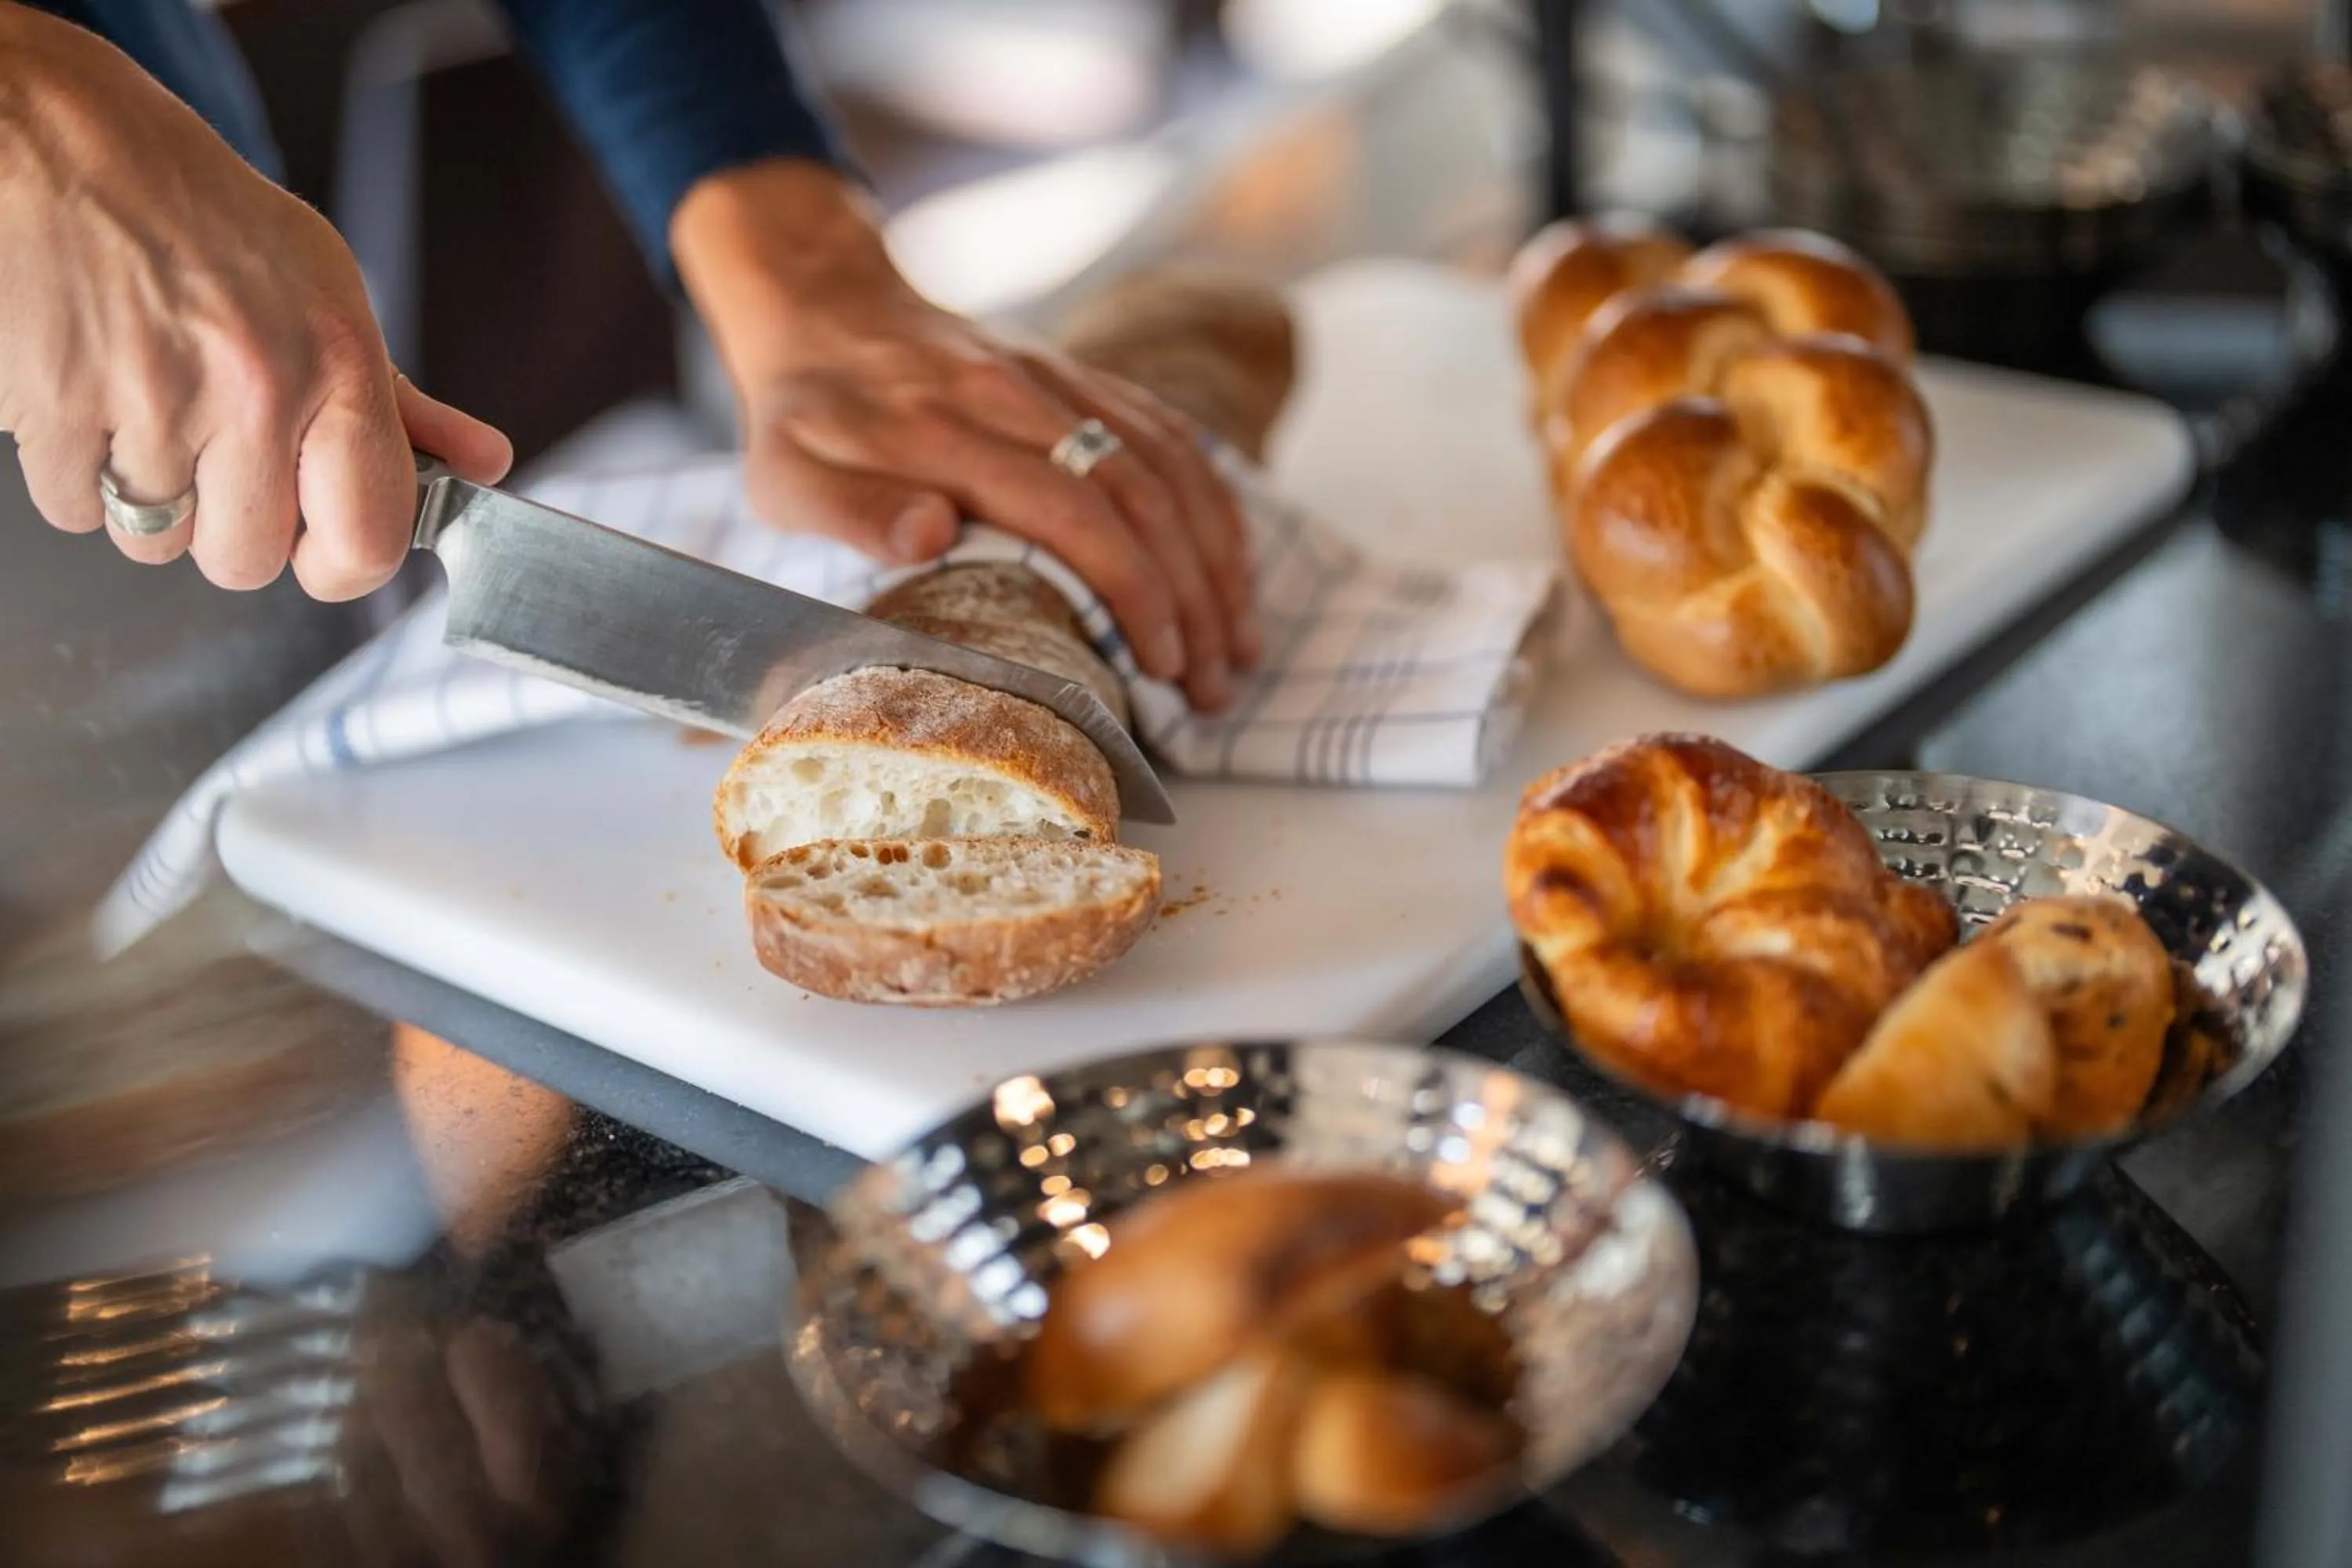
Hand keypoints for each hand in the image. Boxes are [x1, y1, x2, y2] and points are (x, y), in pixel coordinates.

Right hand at [0, 5, 510, 597]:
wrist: (62, 143)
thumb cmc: (199, 216)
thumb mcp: (326, 292)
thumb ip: (400, 402)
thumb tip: (482, 464)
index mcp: (336, 364)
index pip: (368, 541)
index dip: (340, 564)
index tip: (321, 545)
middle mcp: (254, 390)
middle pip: (245, 563)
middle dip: (226, 526)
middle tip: (214, 450)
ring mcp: (152, 405)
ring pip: (156, 544)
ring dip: (148, 498)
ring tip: (147, 407)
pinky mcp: (55, 411)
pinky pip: (75, 510)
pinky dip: (79, 472)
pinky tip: (92, 398)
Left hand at [671, 158, 1257, 712]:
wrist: (823, 305)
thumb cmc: (803, 418)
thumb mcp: (786, 476)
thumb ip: (852, 508)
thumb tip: (932, 532)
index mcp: (951, 433)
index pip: (1074, 513)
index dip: (1132, 591)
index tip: (1160, 664)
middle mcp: (1020, 398)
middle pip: (1144, 497)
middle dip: (1193, 598)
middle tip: (1211, 687)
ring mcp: (1058, 381)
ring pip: (1171, 465)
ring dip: (1217, 558)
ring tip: (1237, 644)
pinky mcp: (1078, 377)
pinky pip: (1169, 433)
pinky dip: (1213, 501)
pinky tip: (1232, 564)